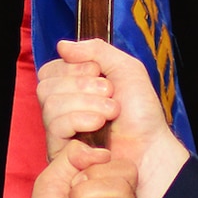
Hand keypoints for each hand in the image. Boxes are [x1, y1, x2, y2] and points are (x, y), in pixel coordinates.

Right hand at [36, 40, 190, 197]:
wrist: (151, 146)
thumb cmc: (141, 112)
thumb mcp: (125, 68)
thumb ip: (96, 50)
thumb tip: (62, 45)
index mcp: (72, 88)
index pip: (50, 70)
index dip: (74, 68)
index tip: (100, 74)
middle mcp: (62, 108)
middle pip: (46, 86)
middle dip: (82, 86)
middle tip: (110, 94)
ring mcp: (59, 132)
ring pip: (49, 105)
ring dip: (85, 103)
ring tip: (111, 112)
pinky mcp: (60, 152)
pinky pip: (54, 126)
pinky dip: (78, 119)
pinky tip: (99, 124)